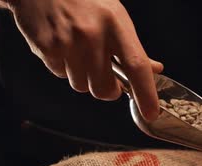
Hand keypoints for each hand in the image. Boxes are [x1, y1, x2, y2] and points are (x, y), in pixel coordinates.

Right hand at [4, 0, 161, 120]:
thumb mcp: (114, 15)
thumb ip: (131, 46)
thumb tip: (154, 69)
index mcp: (116, 24)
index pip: (136, 65)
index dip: (146, 94)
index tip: (151, 113)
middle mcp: (93, 34)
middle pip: (104, 88)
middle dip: (106, 89)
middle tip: (104, 76)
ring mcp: (68, 41)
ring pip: (81, 85)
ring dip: (82, 76)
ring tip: (77, 51)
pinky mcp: (46, 47)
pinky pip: (59, 74)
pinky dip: (61, 66)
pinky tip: (61, 44)